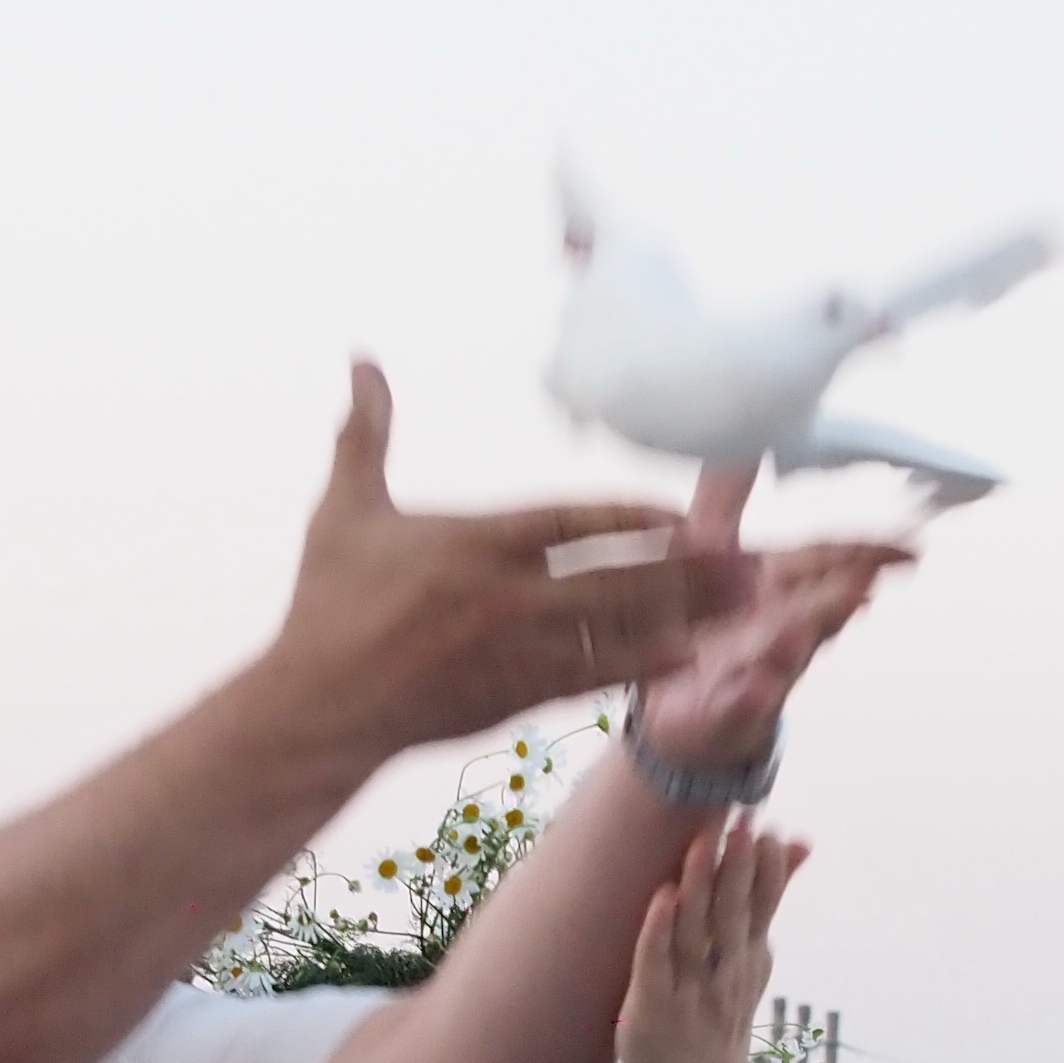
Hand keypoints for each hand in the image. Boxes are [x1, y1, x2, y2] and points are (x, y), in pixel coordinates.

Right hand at [267, 363, 747, 762]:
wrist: (318, 705)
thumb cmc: (327, 604)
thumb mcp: (343, 509)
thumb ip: (365, 432)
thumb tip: (361, 357)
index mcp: (471, 543)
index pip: (566, 520)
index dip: (628, 516)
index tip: (681, 512)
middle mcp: (504, 596)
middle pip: (612, 580)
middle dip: (683, 572)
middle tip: (745, 562)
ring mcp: (514, 652)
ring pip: (615, 634)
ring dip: (680, 620)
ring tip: (736, 609)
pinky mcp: (514, 698)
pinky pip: (591, 679)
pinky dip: (641, 667)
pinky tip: (688, 658)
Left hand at [611, 819, 804, 1062]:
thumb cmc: (719, 1015)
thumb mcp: (753, 959)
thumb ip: (768, 899)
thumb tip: (801, 844)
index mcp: (748, 959)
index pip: (763, 908)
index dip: (768, 869)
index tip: (771, 826)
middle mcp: (723, 973)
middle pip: (732, 915)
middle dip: (738, 869)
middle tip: (744, 824)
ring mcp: (689, 991)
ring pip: (695, 933)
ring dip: (699, 888)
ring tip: (702, 844)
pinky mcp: (652, 1006)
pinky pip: (656, 964)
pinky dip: (659, 931)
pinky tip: (662, 897)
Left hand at [635, 465, 914, 771]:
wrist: (680, 707)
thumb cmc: (709, 625)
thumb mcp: (708, 547)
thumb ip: (728, 494)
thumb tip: (748, 436)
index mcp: (777, 582)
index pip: (829, 560)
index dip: (870, 552)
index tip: (914, 547)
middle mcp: (778, 625)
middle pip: (816, 608)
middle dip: (842, 593)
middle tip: (869, 578)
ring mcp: (756, 670)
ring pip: (785, 656)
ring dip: (800, 643)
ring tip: (809, 625)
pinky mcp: (724, 709)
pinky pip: (738, 705)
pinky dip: (750, 698)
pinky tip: (757, 686)